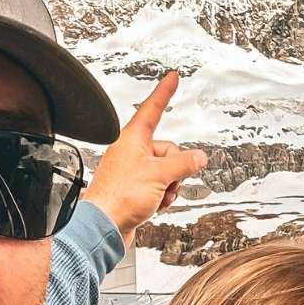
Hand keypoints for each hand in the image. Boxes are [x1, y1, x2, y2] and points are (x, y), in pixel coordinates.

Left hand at [82, 72, 207, 248]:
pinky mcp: (134, 189)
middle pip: (168, 150)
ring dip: (169, 186)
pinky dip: (162, 196)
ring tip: (156, 196)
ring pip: (167, 171)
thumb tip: (199, 157)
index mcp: (132, 139)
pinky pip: (159, 186)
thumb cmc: (119, 198)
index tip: (172, 78)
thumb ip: (184, 163)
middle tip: (164, 183)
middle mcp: (131, 152)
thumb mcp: (160, 175)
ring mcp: (133, 171)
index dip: (164, 92)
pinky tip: (153, 205)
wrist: (104, 227)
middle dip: (174, 169)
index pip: (152, 109)